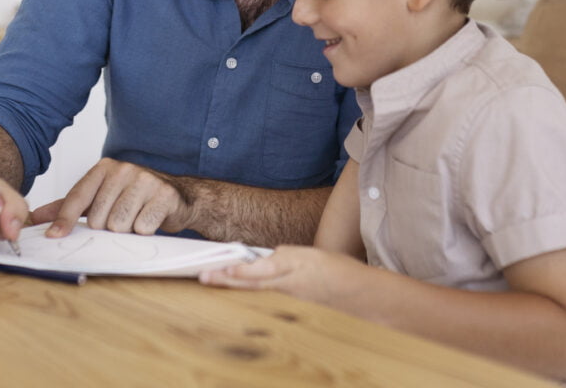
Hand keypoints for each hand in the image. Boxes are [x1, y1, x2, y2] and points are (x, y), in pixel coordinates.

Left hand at [33, 158, 194, 237]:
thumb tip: (36, 216)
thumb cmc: (134, 198)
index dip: (64, 220)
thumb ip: (69, 206)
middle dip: (108, 228)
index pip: (78, 197)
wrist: (178, 196)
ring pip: (119, 225)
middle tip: (122, 218)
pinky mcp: (164, 195)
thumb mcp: (100, 197)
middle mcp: (123, 169)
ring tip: (136, 218)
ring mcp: (145, 180)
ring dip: (127, 230)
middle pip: (99, 218)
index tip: (53, 237)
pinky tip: (150, 219)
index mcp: (104, 167)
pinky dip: (144, 231)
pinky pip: (142, 227)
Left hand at [199, 245, 362, 306]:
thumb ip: (286, 256)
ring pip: (256, 293)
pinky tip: (234, 295)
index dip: (243, 271)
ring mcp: (291, 299)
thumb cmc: (338, 271)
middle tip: (204, 277)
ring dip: (233, 288)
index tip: (223, 269)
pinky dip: (249, 297)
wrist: (361, 296)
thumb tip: (267, 258)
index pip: (264, 269)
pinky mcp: (293, 310)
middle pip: (253, 284)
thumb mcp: (312, 255)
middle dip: (227, 280)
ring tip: (211, 281)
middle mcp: (291, 285)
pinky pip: (267, 301)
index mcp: (297, 267)